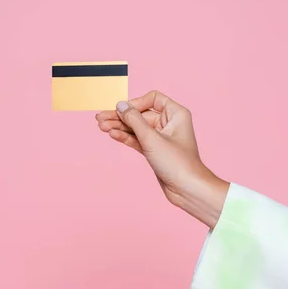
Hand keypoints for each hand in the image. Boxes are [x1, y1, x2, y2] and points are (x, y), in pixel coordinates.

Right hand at [95, 90, 228, 228]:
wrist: (187, 189)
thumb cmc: (178, 163)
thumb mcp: (152, 138)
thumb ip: (134, 120)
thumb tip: (120, 105)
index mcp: (176, 114)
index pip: (152, 99)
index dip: (135, 103)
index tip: (121, 111)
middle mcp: (169, 123)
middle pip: (140, 114)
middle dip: (120, 116)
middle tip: (100, 117)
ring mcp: (161, 137)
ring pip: (136, 127)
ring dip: (119, 127)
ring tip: (101, 126)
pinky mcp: (154, 150)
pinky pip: (137, 139)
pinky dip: (125, 137)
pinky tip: (112, 134)